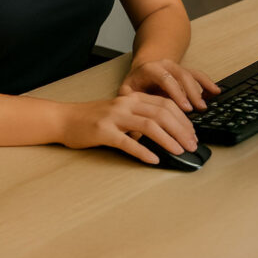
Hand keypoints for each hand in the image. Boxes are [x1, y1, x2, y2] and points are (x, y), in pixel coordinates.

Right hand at [60, 93, 197, 164]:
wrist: (65, 119)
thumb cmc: (94, 118)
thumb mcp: (121, 111)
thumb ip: (141, 116)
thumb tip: (169, 132)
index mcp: (132, 97)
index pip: (165, 104)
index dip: (183, 120)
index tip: (193, 134)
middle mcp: (125, 104)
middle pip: (162, 113)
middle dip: (181, 130)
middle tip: (192, 145)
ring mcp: (114, 117)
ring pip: (149, 125)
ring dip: (168, 139)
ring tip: (179, 151)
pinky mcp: (103, 132)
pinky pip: (127, 142)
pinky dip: (143, 151)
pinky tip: (154, 160)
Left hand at [119, 59, 220, 112]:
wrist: (141, 70)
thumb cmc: (134, 85)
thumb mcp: (126, 93)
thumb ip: (131, 108)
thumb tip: (134, 132)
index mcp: (150, 69)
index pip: (165, 78)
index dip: (176, 93)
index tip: (186, 108)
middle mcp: (164, 65)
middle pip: (181, 76)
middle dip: (191, 94)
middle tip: (198, 111)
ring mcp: (175, 67)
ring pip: (190, 76)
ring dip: (199, 91)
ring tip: (203, 108)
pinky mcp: (183, 71)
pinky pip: (197, 74)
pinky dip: (207, 82)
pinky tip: (216, 92)